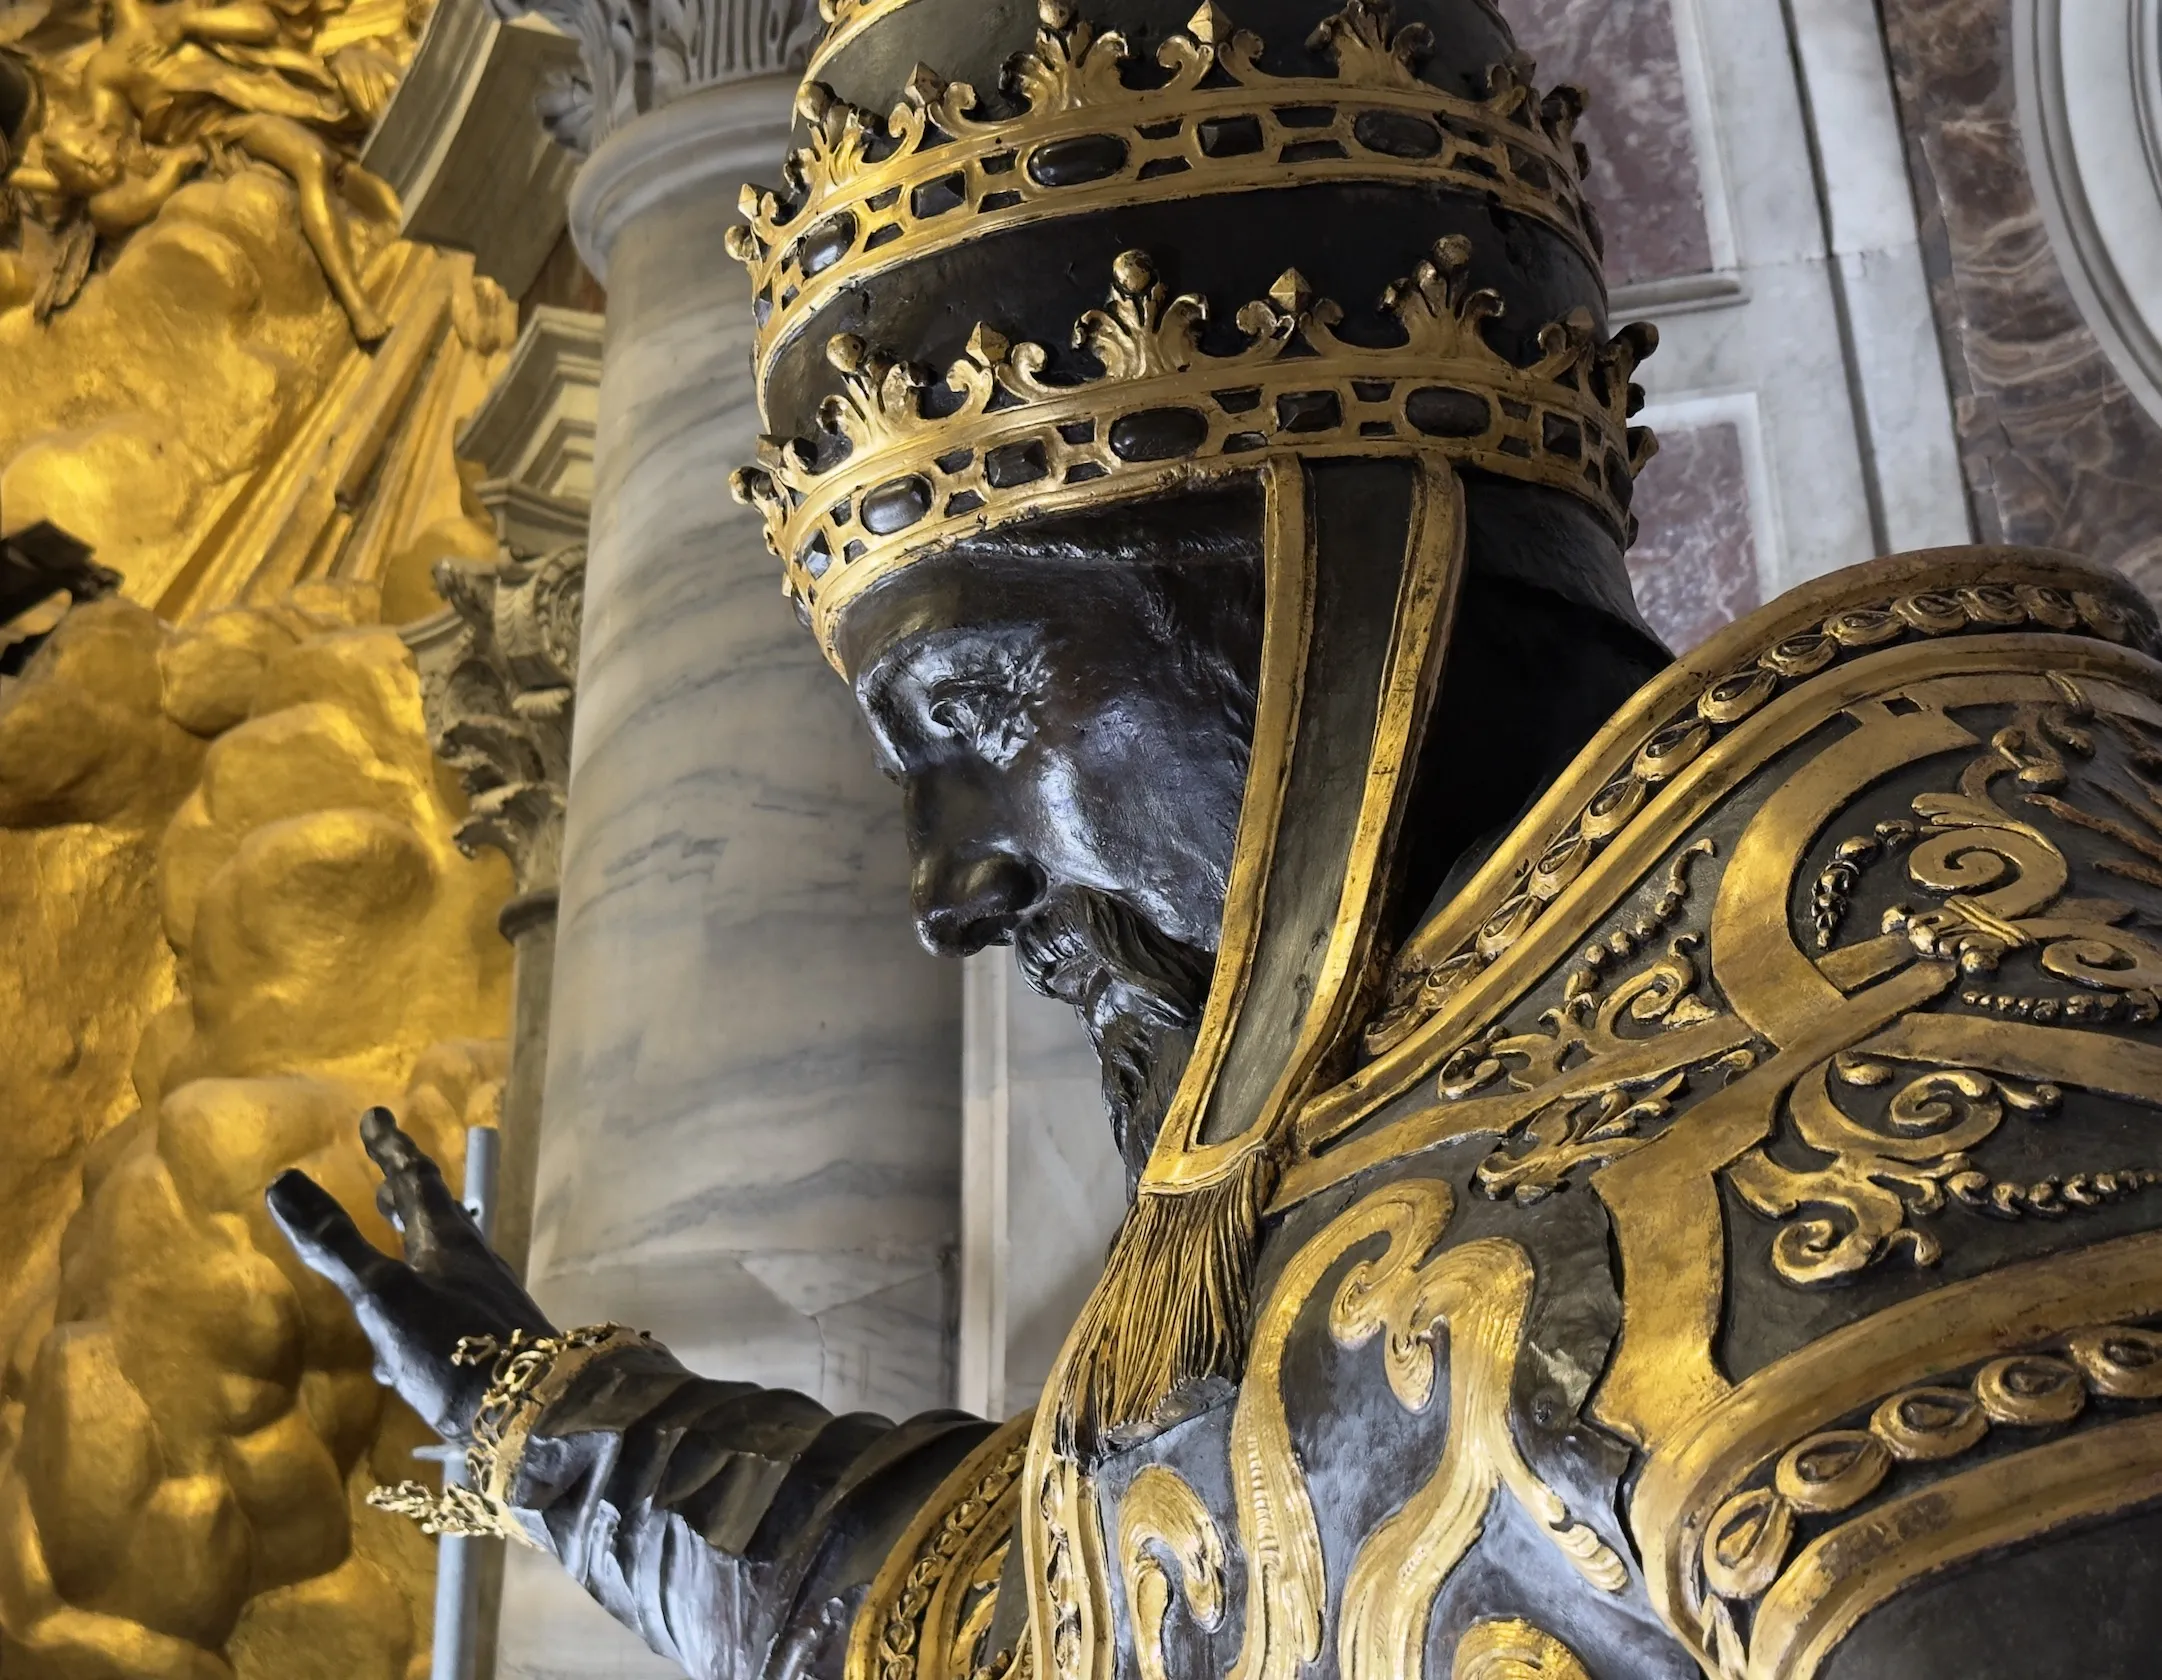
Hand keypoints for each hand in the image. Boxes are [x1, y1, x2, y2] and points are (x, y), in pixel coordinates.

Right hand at [268, 1107, 554, 1441]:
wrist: (531, 1412)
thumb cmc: (455, 1348)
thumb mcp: (382, 1294)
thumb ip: (335, 1244)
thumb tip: (281, 1182)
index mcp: (447, 1241)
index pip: (416, 1180)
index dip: (392, 1148)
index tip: (375, 1116)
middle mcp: (470, 1263)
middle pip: (434, 1217)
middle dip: (404, 1192)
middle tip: (384, 1171)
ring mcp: (481, 1303)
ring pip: (440, 1260)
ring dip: (412, 1242)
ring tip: (389, 1235)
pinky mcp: (484, 1344)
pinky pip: (440, 1309)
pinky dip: (413, 1305)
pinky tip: (394, 1344)